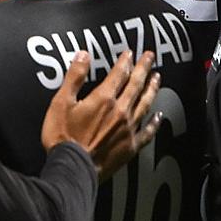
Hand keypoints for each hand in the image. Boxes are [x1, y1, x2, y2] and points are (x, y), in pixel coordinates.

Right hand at [41, 51, 161, 179]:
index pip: (118, 74)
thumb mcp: (61, 102)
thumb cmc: (63, 137)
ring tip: (157, 79)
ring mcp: (128, 129)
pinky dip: (154, 123)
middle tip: (150, 57)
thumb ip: (74, 77)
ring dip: (152, 89)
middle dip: (143, 69)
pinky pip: (147, 131)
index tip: (129, 53)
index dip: (124, 62)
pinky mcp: (130, 146)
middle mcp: (121, 111)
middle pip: (136, 85)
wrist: (73, 167)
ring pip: (145, 104)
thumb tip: (83, 55)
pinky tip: (159, 116)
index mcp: (103, 99)